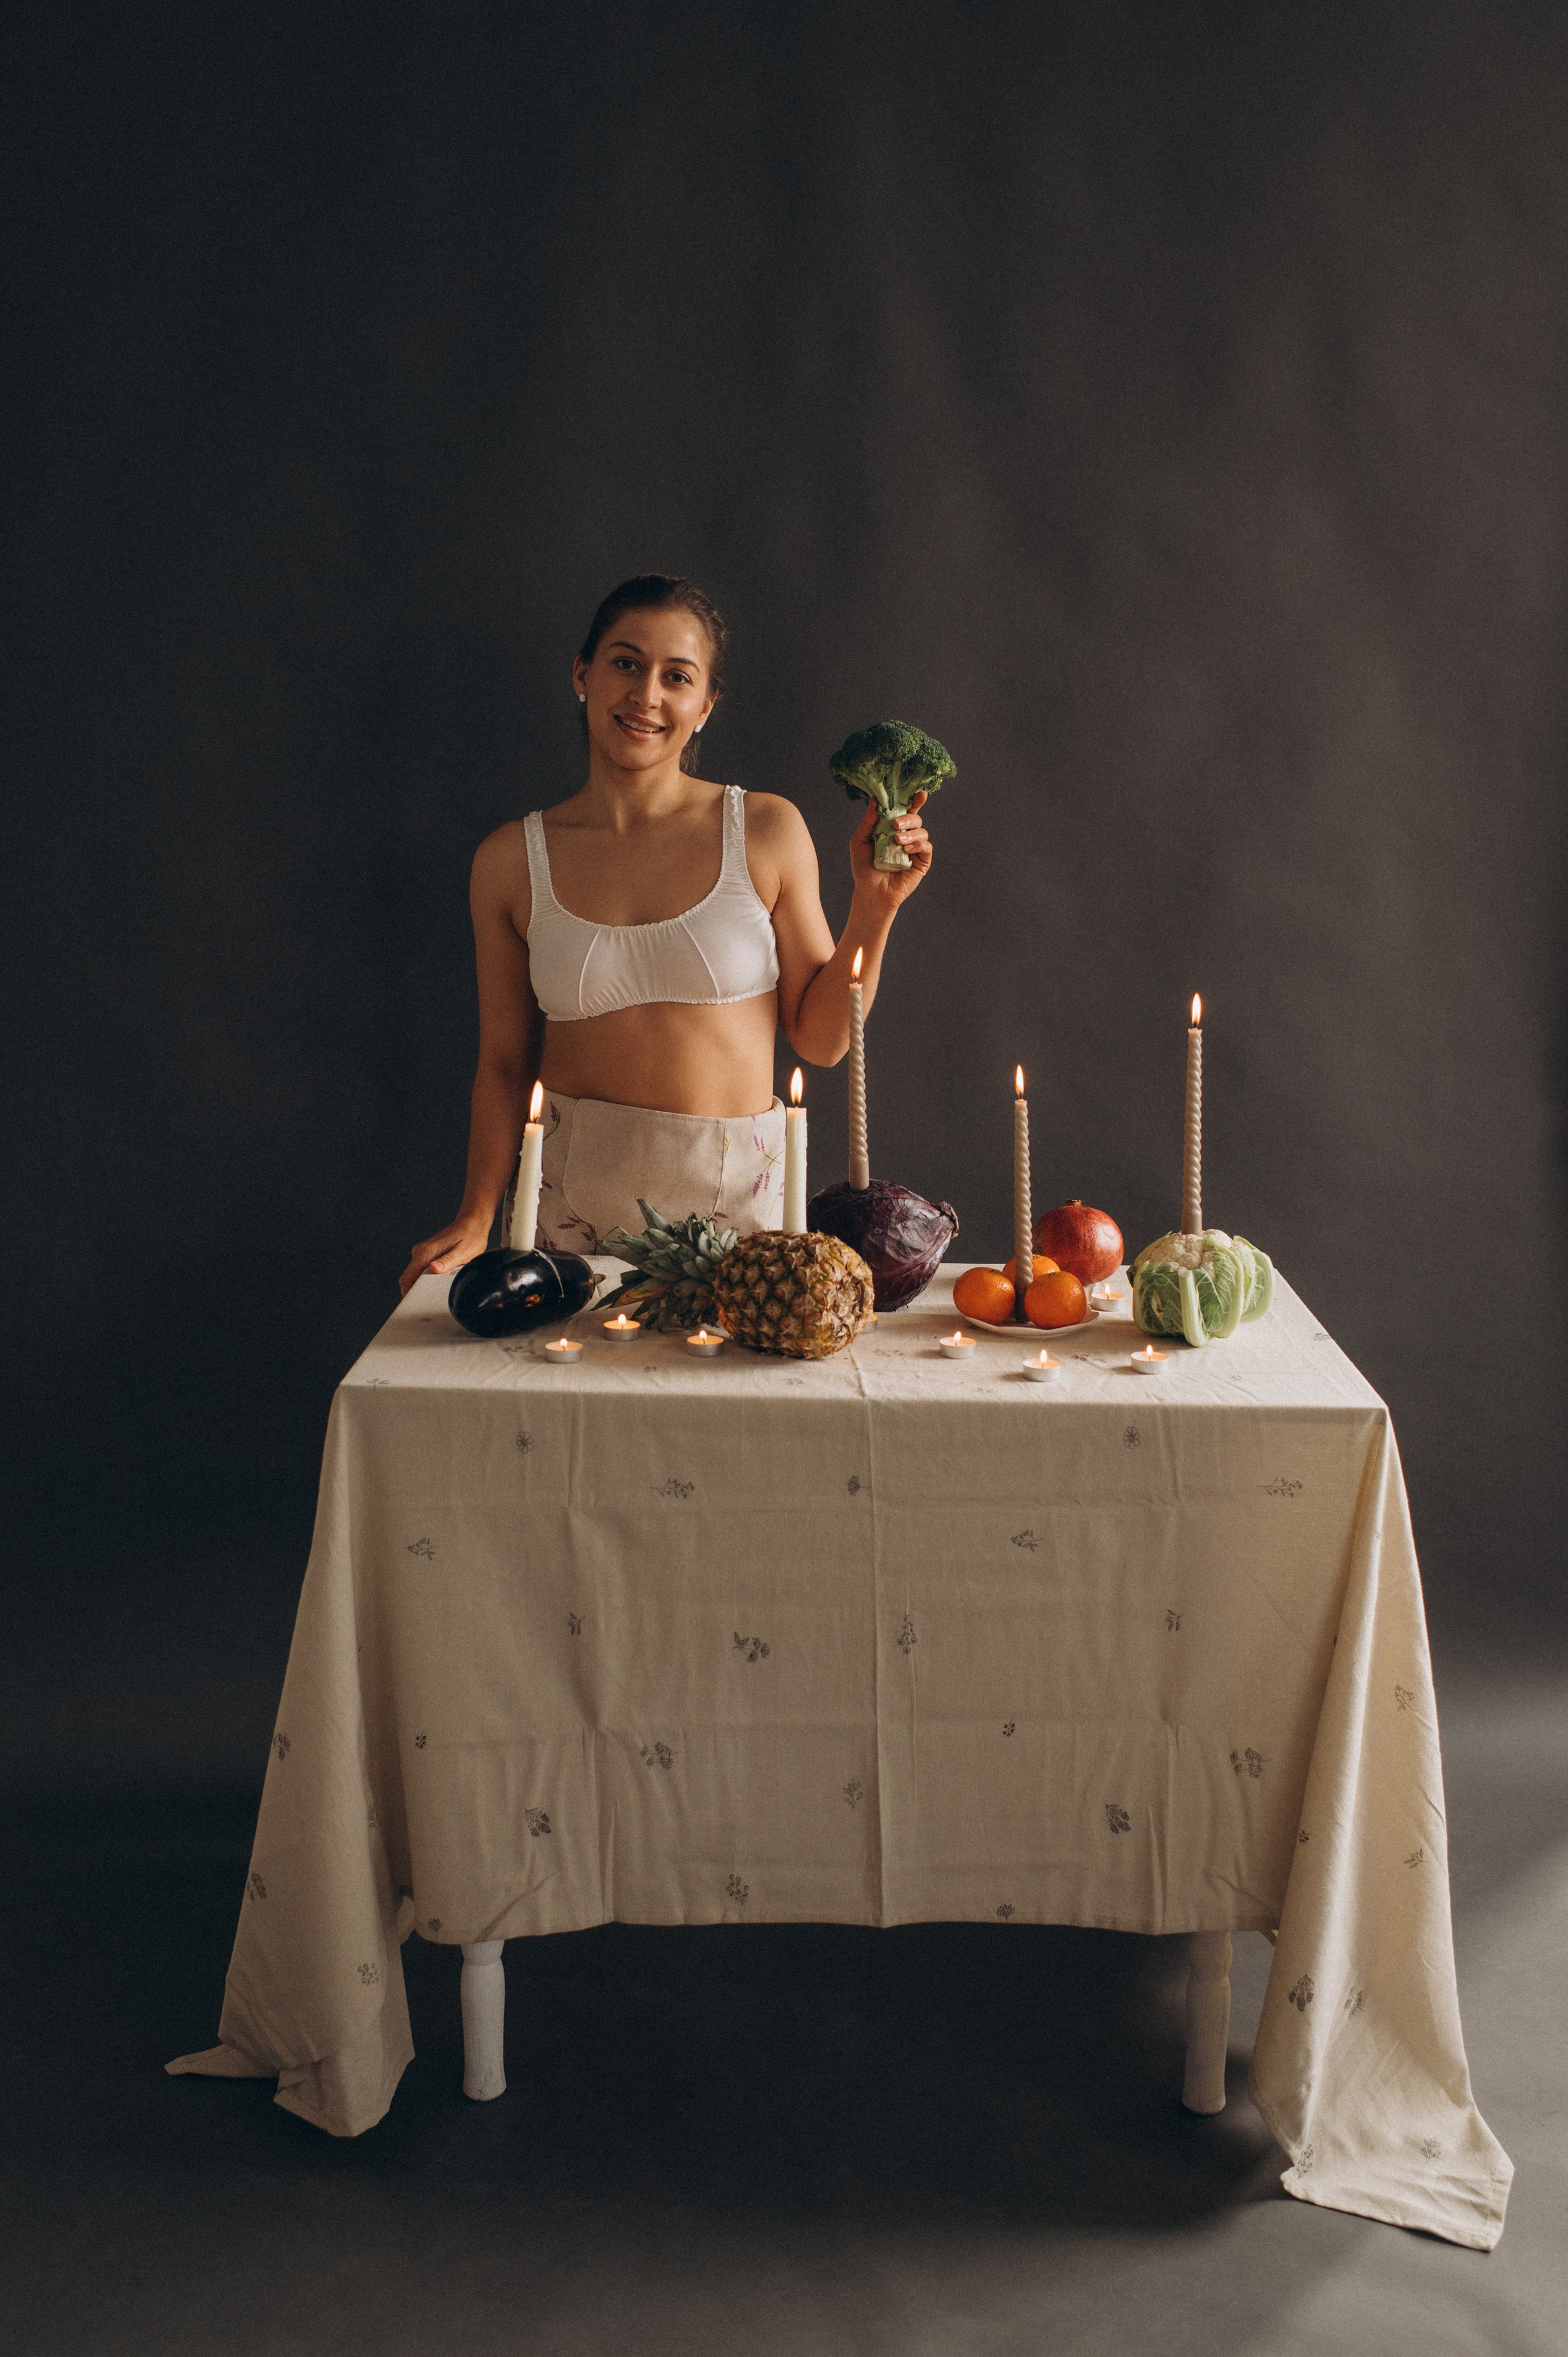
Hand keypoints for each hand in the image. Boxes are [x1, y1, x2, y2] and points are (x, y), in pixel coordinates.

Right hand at [399, 1216, 492, 1298]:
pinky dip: (426, 1280)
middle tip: (426, 1306)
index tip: (415, 1306)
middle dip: (414, 1293)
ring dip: (421, 1287)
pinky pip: (421, 1270)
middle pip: (409, 1278)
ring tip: (433, 1296)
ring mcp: (422, 1252)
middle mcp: (420, 1251)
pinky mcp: (427, 1254)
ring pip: (415, 1275)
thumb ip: (448, 1261)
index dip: (409, 1294)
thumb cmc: (470, 1237)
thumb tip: (433, 1269)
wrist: (472, 1223)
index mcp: (425, 1252)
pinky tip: (438, 1285)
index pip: (408, 1277)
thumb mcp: (463, 1252)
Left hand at [848, 790, 932, 908]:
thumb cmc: (863, 867)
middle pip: (916, 818)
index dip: (914, 801)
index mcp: (893, 828)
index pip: (906, 810)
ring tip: (897, 841)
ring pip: (922, 831)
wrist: (870, 891)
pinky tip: (906, 850)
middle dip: (908, 818)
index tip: (919, 794)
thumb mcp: (859, 841)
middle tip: (896, 825)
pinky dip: (918, 845)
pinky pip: (926, 847)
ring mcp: (915, 849)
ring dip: (911, 833)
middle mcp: (906, 836)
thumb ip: (867, 822)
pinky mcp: (922, 862)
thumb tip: (874, 801)